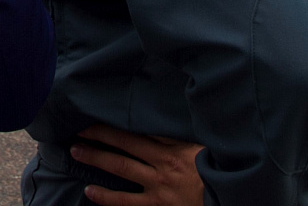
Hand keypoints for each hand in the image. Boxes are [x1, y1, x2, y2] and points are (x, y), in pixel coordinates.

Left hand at [73, 123, 203, 205]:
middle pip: (126, 142)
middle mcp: (165, 162)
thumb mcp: (201, 146)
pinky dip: (107, 197)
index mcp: (176, 145)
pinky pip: (127, 201)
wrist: (230, 197)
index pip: (141, 127)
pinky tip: (90, 191)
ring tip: (76, 152)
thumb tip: (158, 116)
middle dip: (100, 133)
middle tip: (78, 127)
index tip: (98, 110)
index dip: (118, 119)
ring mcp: (160, 185)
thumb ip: (180, 133)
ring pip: (121, 168)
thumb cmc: (216, 172)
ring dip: (96, 159)